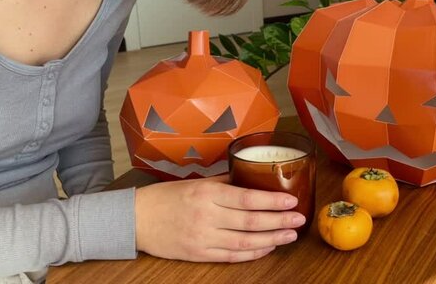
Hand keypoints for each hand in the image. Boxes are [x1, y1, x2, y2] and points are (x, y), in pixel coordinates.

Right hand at [134, 175, 305, 262]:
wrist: (136, 220)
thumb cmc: (166, 197)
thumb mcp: (196, 183)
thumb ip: (224, 183)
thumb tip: (252, 179)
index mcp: (208, 194)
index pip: (247, 198)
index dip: (272, 201)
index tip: (291, 200)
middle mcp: (207, 216)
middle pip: (251, 221)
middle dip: (279, 221)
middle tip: (299, 219)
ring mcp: (203, 238)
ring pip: (245, 242)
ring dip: (272, 239)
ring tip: (290, 235)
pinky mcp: (199, 255)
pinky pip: (232, 256)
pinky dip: (252, 253)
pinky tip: (267, 247)